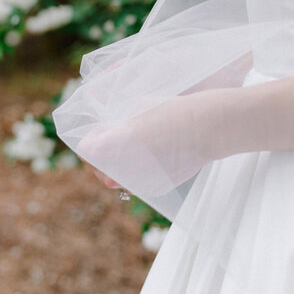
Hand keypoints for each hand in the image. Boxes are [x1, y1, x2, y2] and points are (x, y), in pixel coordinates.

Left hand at [77, 88, 235, 196]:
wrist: (207, 126)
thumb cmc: (172, 110)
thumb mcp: (137, 105)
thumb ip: (117, 119)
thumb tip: (107, 126)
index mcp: (111, 147)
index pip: (87, 149)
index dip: (94, 137)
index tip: (105, 128)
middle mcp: (119, 171)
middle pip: (100, 167)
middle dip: (105, 154)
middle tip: (119, 137)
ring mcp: (137, 183)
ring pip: (118, 176)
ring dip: (122, 162)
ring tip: (140, 143)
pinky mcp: (154, 188)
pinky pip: (139, 179)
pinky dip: (142, 169)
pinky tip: (157, 152)